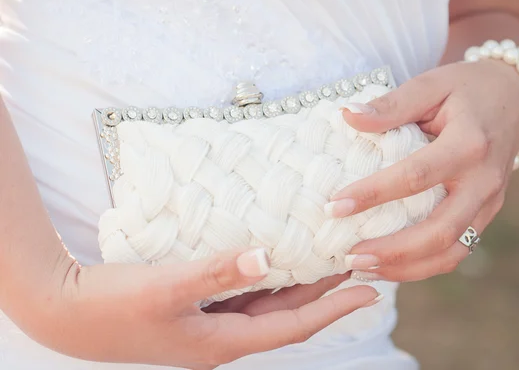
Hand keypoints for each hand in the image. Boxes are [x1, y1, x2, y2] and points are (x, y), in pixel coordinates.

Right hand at [27, 249, 377, 368]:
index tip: (370, 291)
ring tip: (328, 261)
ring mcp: (208, 325)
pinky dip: (266, 281)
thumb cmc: (113, 306)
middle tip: (357, 267)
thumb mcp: (167, 288)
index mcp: (222, 342)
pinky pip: (243, 296)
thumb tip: (269, 257)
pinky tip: (274, 261)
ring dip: (298, 286)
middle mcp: (222, 338)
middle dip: (325, 295)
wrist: (67, 314)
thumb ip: (218, 272)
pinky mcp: (195, 311)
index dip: (334, 309)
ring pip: (267, 306)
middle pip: (286, 316)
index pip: (293, 327)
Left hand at [331, 59, 518, 281]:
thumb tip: (347, 116)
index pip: (416, 177)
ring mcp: (490, 202)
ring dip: (408, 267)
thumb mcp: (430, 84)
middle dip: (393, 250)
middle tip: (350, 256)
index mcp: (469, 144)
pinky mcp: (487, 213)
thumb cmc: (465, 88)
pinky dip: (424, 265)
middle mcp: (484, 180)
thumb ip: (391, 104)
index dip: (373, 194)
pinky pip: (459, 250)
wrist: (513, 98)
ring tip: (364, 268)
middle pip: (441, 230)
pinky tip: (390, 265)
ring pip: (453, 251)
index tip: (334, 206)